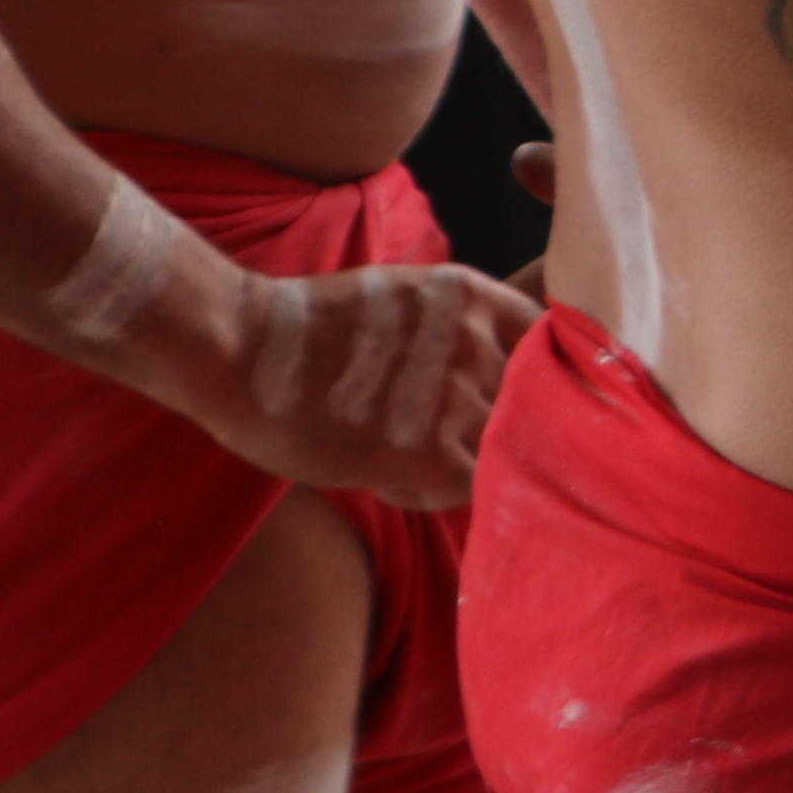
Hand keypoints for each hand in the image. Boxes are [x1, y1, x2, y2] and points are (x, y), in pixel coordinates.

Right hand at [155, 258, 534, 507]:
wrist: (239, 349)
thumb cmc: (308, 330)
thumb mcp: (403, 298)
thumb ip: (458, 326)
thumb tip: (500, 370)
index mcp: (473, 297)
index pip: (553, 345)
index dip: (543, 383)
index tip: (516, 405)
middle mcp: (476, 341)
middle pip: (532, 404)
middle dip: (495, 429)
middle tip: (445, 442)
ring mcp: (456, 396)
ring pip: (500, 450)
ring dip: (460, 464)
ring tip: (401, 459)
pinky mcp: (427, 452)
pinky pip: (465, 489)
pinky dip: (431, 495)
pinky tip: (386, 481)